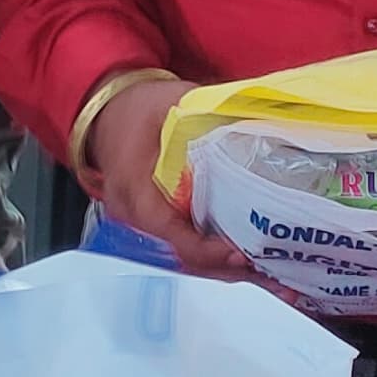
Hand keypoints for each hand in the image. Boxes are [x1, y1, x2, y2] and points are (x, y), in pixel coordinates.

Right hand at [77, 77, 254, 279]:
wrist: (108, 113)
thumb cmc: (137, 108)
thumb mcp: (172, 104)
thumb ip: (210, 117)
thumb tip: (259, 127)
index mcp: (134, 188)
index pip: (169, 231)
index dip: (205, 249)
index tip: (240, 252)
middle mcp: (135, 215)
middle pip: (182, 256)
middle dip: (226, 267)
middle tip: (268, 271)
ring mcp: (144, 224)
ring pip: (186, 258)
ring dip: (225, 267)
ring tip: (267, 273)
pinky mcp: (156, 224)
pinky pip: (186, 247)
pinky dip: (215, 255)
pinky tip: (246, 259)